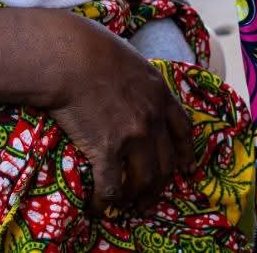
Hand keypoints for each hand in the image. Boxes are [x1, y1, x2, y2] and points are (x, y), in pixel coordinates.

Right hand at [42, 11, 194, 209]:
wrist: (70, 58)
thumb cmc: (90, 48)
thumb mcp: (128, 57)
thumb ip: (135, 77)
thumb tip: (125, 83)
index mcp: (159, 93)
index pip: (182, 129)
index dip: (185, 153)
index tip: (185, 168)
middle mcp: (152, 118)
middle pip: (165, 162)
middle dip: (159, 186)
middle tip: (149, 199)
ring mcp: (132, 136)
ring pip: (144, 180)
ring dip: (136, 197)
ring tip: (127, 206)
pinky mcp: (107, 150)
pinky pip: (111, 186)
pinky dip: (105, 202)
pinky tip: (97, 208)